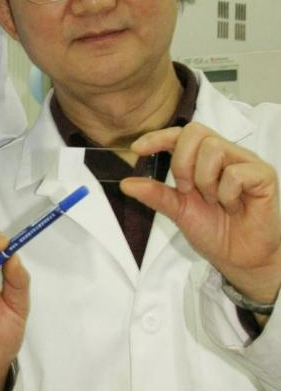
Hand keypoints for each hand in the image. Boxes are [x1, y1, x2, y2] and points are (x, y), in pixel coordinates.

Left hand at [122, 123, 280, 304]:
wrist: (240, 258)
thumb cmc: (215, 231)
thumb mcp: (178, 211)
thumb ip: (156, 195)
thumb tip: (126, 183)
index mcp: (204, 159)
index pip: (181, 134)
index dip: (159, 136)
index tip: (138, 149)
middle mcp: (226, 154)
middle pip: (196, 132)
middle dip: (182, 162)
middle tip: (186, 190)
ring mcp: (246, 162)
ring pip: (214, 148)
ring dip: (205, 181)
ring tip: (213, 201)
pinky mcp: (264, 175)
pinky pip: (236, 172)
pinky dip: (226, 193)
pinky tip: (233, 206)